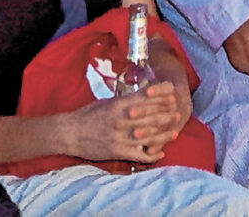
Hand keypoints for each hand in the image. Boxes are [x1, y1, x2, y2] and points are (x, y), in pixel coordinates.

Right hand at [58, 83, 187, 163]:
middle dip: (167, 114)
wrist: (70, 133)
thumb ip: (125, 101)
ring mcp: (121, 136)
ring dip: (164, 135)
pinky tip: (160, 153)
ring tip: (175, 133)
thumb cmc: (88, 115)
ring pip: (150, 136)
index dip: (162, 95)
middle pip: (152, 116)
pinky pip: (141, 155)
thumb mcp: (107, 102)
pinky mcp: (118, 151)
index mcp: (119, 104)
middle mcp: (122, 119)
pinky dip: (153, 154)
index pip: (147, 96)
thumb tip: (143, 96)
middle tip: (178, 113)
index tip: (172, 94)